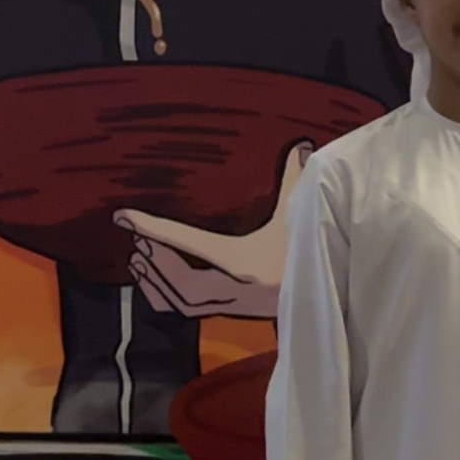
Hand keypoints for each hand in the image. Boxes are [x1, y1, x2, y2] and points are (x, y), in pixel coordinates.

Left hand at [115, 142, 310, 317]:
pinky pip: (190, 313)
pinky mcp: (235, 312)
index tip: (125, 217)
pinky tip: (153, 284)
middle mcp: (239, 289)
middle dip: (157, 263)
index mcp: (249, 263)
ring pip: (183, 303)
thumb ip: (296, 181)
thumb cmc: (314, 249)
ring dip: (157, 282)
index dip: (156, 229)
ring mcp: (237, 305)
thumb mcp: (305, 215)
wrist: (333, 292)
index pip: (193, 243)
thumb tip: (301, 147)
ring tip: (140, 259)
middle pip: (183, 283)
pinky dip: (165, 300)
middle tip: (138, 242)